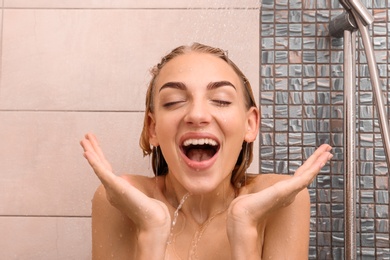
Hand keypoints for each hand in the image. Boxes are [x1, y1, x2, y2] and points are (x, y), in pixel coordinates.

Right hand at [80, 133, 170, 233]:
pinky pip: (102, 172)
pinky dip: (94, 162)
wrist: (154, 221)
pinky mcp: (116, 187)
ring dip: (91, 152)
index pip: (107, 168)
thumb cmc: (153, 210)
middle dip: (93, 150)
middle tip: (86, 137)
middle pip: (100, 165)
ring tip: (84, 140)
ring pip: (98, 166)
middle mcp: (112, 189)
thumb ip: (153, 183)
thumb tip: (161, 178)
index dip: (100, 156)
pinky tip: (88, 153)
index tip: (95, 146)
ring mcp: (112, 188)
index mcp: (118, 189)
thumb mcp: (153, 191)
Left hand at [226, 144, 332, 258]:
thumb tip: (243, 189)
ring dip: (319, 162)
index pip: (300, 175)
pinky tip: (320, 162)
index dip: (310, 167)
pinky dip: (314, 170)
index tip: (317, 158)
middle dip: (318, 161)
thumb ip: (255, 192)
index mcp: (285, 191)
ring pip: (309, 174)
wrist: (244, 214)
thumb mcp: (253, 194)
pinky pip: (304, 178)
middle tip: (329, 151)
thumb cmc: (247, 207)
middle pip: (308, 173)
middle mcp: (290, 192)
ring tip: (328, 152)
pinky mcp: (288, 190)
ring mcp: (291, 191)